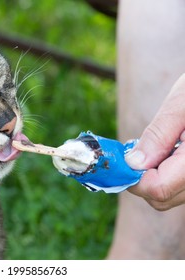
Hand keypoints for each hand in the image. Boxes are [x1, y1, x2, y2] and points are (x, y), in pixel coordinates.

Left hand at [125, 73, 184, 210]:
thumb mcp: (183, 103)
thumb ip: (159, 135)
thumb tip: (133, 163)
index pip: (158, 189)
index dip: (135, 176)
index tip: (125, 155)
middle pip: (162, 198)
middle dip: (141, 178)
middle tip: (136, 149)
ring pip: (171, 195)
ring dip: (153, 176)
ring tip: (156, 146)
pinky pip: (181, 187)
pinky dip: (166, 174)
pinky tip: (167, 151)